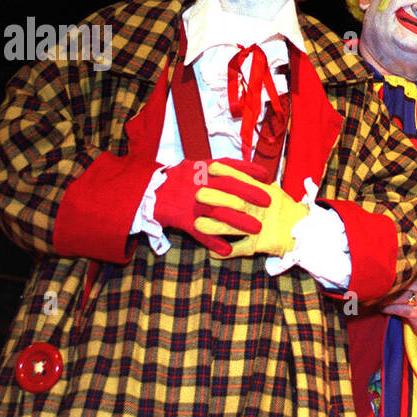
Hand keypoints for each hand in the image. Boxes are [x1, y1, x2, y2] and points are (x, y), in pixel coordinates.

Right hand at [153, 157, 271, 254]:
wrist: (149, 192)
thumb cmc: (179, 180)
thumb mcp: (197, 168)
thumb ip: (220, 169)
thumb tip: (248, 171)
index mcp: (202, 170)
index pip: (229, 167)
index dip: (248, 170)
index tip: (266, 175)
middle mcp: (199, 184)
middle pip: (228, 187)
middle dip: (250, 194)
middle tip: (267, 202)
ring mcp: (191, 202)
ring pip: (218, 211)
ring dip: (238, 221)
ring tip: (256, 229)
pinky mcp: (182, 218)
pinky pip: (200, 232)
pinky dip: (214, 242)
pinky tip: (228, 250)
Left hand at [193, 160, 307, 257]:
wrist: (306, 232)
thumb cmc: (287, 210)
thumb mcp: (276, 192)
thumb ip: (259, 183)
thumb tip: (245, 172)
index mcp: (263, 193)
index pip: (242, 179)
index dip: (226, 172)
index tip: (210, 168)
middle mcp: (259, 209)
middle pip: (233, 201)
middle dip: (215, 198)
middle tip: (198, 195)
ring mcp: (259, 227)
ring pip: (232, 226)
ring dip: (213, 226)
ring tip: (197, 225)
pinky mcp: (259, 244)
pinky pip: (240, 249)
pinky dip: (225, 252)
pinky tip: (213, 253)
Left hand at [381, 269, 416, 338]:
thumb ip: (409, 278)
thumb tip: (385, 272)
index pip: (405, 271)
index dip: (390, 274)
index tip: (378, 276)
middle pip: (400, 283)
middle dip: (386, 287)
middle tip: (374, 288)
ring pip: (397, 296)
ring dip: (384, 298)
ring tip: (376, 299)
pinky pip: (397, 308)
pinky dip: (387, 308)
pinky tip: (382, 308)